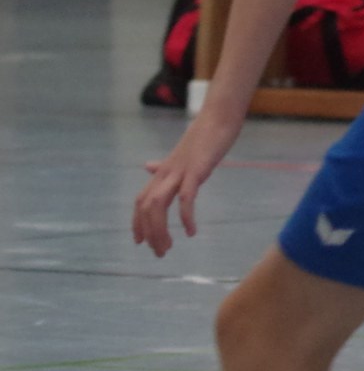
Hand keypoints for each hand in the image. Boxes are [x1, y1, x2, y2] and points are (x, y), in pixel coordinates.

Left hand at [132, 110, 243, 257]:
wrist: (219, 118)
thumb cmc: (204, 136)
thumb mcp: (181, 155)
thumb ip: (164, 166)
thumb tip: (148, 167)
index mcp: (163, 172)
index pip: (141, 201)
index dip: (137, 223)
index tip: (140, 242)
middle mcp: (166, 173)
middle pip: (145, 207)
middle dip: (149, 233)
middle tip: (160, 252)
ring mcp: (179, 172)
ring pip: (158, 205)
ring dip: (160, 230)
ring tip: (169, 247)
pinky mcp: (196, 171)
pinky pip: (185, 198)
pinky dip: (185, 217)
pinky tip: (191, 231)